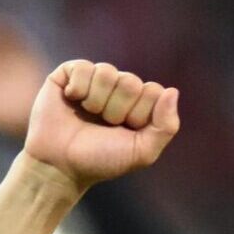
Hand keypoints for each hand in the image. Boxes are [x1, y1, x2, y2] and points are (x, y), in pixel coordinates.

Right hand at [23, 61, 180, 195]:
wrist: (60, 165)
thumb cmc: (101, 160)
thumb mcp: (141, 152)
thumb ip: (166, 126)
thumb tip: (173, 91)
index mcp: (140, 104)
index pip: (154, 92)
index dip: (139, 115)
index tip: (125, 132)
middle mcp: (119, 88)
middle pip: (131, 82)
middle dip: (117, 110)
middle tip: (103, 125)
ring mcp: (95, 79)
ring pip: (108, 73)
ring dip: (96, 101)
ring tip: (87, 115)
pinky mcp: (70, 73)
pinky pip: (84, 67)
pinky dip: (78, 89)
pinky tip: (71, 100)